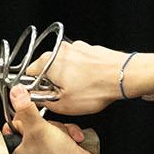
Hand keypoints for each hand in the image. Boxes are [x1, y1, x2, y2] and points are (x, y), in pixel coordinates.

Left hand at [4, 85, 94, 153]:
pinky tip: (73, 141)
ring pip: (48, 125)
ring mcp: (43, 151)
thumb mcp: (38, 129)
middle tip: (50, 132)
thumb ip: (25, 108)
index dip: (20, 118)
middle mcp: (26, 153)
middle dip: (46, 124)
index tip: (29, 115)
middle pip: (31, 123)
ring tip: (63, 139)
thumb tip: (16, 93)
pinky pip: (60, 131)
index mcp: (14, 153)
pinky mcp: (57, 148)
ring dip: (60, 129)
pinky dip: (68, 134)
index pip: (9, 126)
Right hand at [25, 39, 143, 115]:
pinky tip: (92, 84)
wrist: (123, 76)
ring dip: (69, 78)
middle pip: (48, 69)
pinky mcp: (91, 50)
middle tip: (64, 97)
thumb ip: (43, 101)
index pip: (29, 73)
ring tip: (82, 91)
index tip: (42, 96)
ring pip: (65, 66)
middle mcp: (61, 50)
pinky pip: (81, 63)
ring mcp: (77, 48)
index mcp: (48, 61)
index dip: (34, 87)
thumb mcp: (63, 105)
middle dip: (54, 83)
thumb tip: (35, 98)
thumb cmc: (95, 88)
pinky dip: (83, 73)